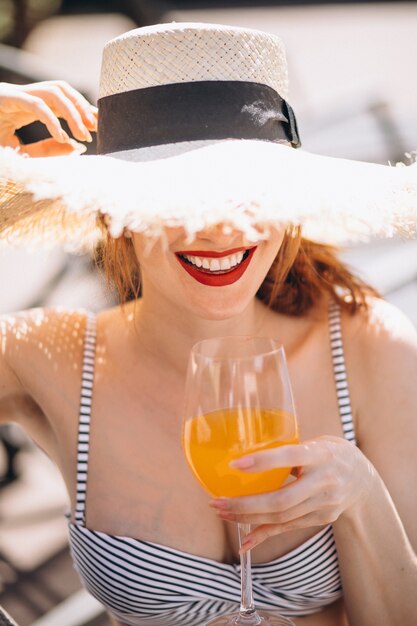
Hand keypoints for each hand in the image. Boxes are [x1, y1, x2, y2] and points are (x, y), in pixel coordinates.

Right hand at [0, 80, 97, 155]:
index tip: (98, 126)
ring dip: (72, 113)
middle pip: (62, 89)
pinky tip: (61, 137)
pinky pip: (35, 104)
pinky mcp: (4, 98)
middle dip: (82, 108)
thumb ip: (47, 150)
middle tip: (94, 130)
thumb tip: (76, 147)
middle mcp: (23, 95)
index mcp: (28, 105)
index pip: (62, 100)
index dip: (83, 110)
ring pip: (52, 92)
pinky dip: (51, 120)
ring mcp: (14, 95)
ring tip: (82, 135)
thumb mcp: (23, 153)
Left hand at [209, 436, 375, 551]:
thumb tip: (248, 454)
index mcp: (320, 454)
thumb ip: (289, 449)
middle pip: (281, 499)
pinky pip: (287, 528)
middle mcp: (324, 481)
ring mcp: (324, 504)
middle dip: (245, 504)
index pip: (289, 457)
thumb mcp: (315, 442)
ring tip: (222, 512)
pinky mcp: (320, 519)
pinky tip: (245, 540)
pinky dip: (263, 534)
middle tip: (217, 502)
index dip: (262, 462)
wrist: (363, 479)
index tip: (234, 465)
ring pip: (281, 517)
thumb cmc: (330, 453)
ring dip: (247, 518)